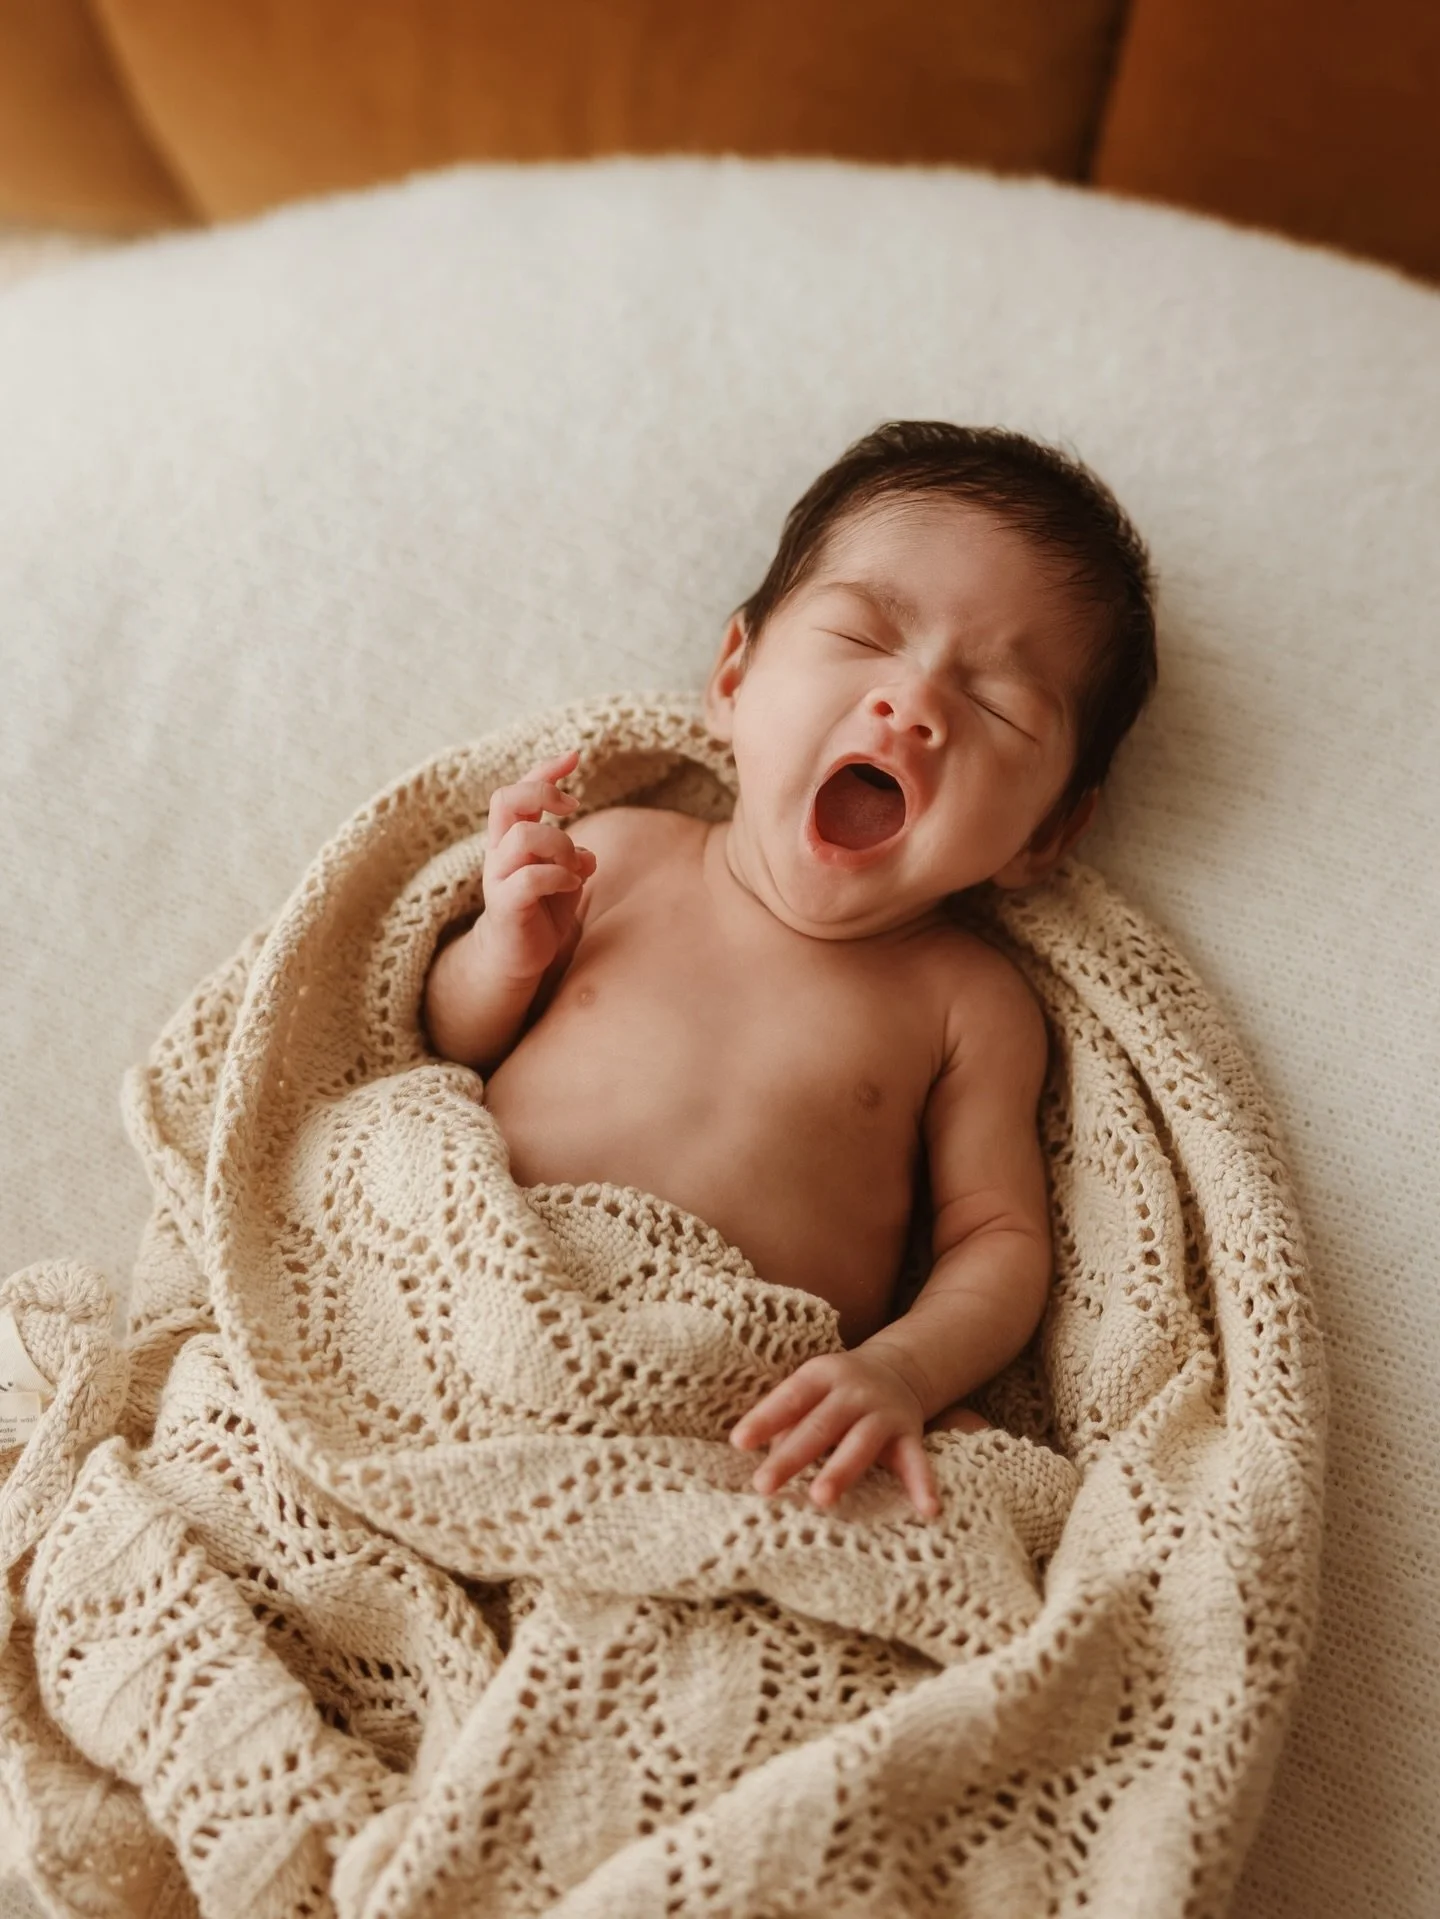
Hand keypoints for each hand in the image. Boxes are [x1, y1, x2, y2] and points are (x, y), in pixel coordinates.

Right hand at [475, 747, 595, 985]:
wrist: (514, 957)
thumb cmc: (540, 910)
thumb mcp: (563, 876)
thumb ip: (575, 858)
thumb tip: (588, 854)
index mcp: (512, 837)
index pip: (519, 790)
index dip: (545, 769)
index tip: (574, 756)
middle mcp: (499, 850)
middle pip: (505, 798)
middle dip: (542, 791)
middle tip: (571, 807)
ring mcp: (498, 876)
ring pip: (524, 835)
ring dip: (560, 844)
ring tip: (573, 866)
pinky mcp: (505, 904)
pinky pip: (530, 878)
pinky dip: (560, 876)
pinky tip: (572, 885)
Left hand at [730, 1350, 939, 1517]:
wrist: (899, 1369)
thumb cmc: (834, 1392)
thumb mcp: (810, 1391)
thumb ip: (786, 1422)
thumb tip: (759, 1460)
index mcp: (821, 1375)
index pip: (789, 1398)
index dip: (764, 1418)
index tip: (739, 1442)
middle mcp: (853, 1392)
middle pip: (819, 1426)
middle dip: (791, 1457)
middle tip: (763, 1484)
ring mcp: (883, 1413)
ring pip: (861, 1444)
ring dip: (841, 1470)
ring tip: (821, 1498)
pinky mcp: (909, 1435)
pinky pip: (916, 1462)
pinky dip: (923, 1486)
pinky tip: (928, 1511)